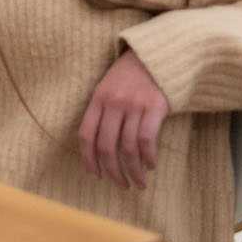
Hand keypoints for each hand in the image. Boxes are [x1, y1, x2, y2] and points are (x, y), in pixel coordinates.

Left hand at [78, 48, 169, 189]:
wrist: (154, 56)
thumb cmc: (128, 78)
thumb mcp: (107, 90)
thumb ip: (102, 114)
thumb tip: (97, 150)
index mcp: (97, 100)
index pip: (86, 135)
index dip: (88, 159)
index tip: (95, 175)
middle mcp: (113, 103)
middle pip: (106, 146)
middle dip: (112, 171)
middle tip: (120, 185)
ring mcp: (134, 105)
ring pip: (128, 148)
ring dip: (133, 171)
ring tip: (139, 183)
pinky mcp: (154, 107)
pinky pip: (147, 139)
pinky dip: (148, 157)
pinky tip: (151, 165)